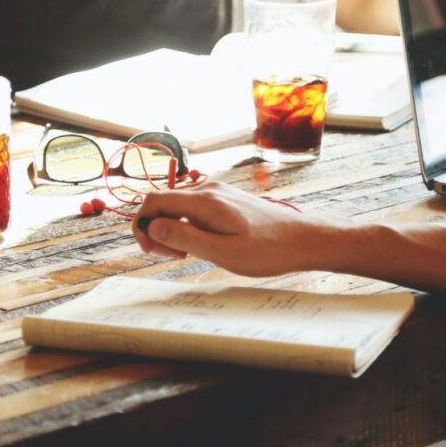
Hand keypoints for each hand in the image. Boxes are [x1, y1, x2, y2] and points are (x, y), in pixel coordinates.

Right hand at [131, 181, 322, 276]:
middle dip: (157, 230)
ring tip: (190, 254)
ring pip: (177, 206)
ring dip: (173, 229)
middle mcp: (208, 189)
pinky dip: (188, 226)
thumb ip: (185, 238)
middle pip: (163, 202)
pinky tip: (203, 244)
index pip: (153, 201)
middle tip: (173, 257)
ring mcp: (217, 192)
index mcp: (204, 201)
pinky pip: (192, 208)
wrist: (303, 239)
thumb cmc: (268, 250)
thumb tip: (151, 227)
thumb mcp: (223, 252)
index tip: (152, 251)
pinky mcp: (225, 199)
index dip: (142, 225)